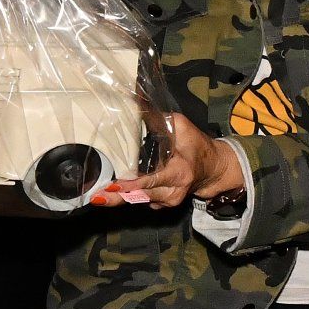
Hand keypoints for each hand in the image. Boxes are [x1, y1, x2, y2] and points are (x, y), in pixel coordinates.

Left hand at [91, 114, 243, 209]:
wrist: (213, 169)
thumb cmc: (197, 145)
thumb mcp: (183, 126)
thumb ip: (161, 118)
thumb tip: (137, 104)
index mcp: (180, 172)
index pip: (153, 180)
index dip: (132, 184)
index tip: (114, 186)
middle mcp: (173, 191)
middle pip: (141, 195)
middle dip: (117, 195)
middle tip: (95, 195)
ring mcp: (168, 200)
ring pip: (139, 200)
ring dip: (118, 199)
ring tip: (97, 196)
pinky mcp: (163, 204)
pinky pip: (142, 201)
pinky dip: (128, 196)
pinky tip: (111, 194)